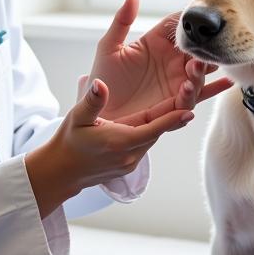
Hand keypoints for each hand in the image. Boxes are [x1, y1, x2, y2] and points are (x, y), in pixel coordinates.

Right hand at [25, 81, 192, 217]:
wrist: (61, 171)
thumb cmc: (69, 141)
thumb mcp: (77, 117)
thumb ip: (92, 101)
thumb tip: (100, 83)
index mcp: (119, 142)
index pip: (153, 129)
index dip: (172, 119)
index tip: (190, 109)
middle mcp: (129, 156)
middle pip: (158, 131)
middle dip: (174, 115)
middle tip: (192, 94)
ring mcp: (130, 163)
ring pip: (153, 137)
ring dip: (165, 122)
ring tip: (183, 102)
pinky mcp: (129, 164)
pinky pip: (146, 143)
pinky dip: (154, 129)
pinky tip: (161, 116)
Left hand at [82, 0, 231, 121]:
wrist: (99, 109)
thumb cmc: (102, 77)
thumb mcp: (109, 47)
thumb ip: (121, 21)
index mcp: (156, 43)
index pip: (179, 27)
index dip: (189, 23)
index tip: (196, 20)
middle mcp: (171, 61)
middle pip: (194, 50)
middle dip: (202, 49)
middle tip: (201, 48)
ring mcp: (175, 82)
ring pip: (197, 74)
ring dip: (200, 72)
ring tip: (193, 69)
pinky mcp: (175, 104)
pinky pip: (191, 99)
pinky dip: (198, 93)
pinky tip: (193, 89)